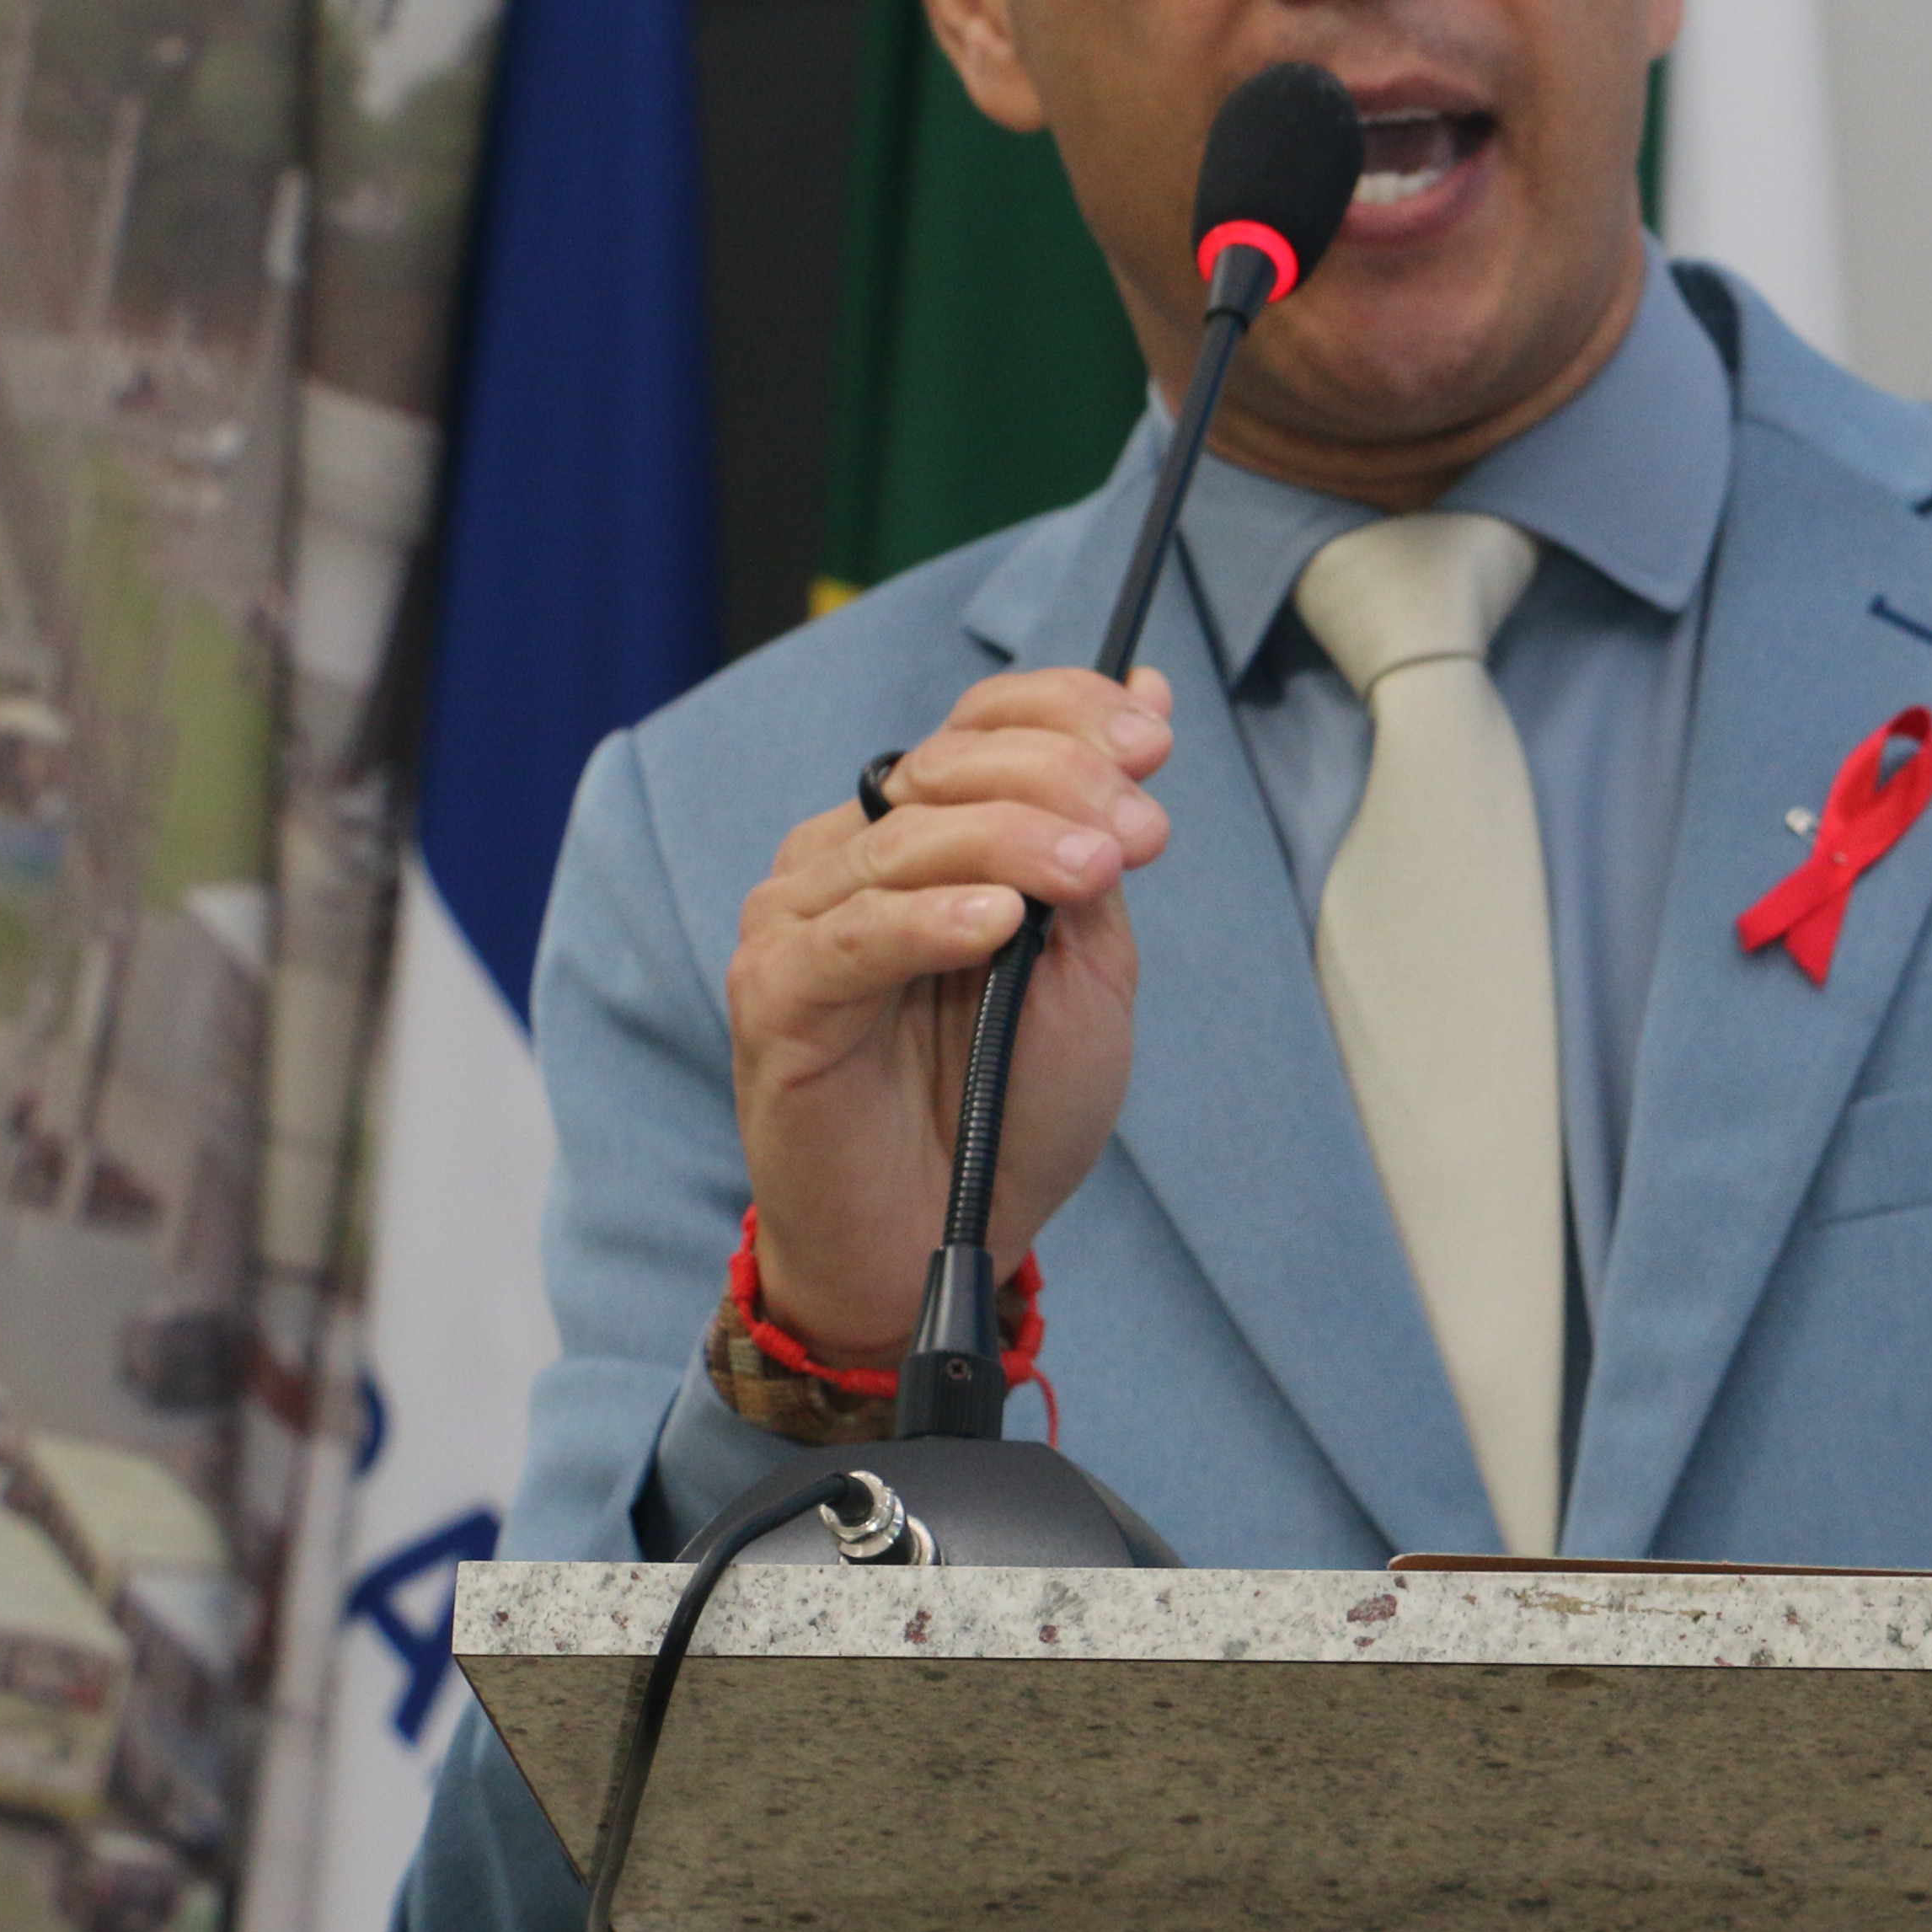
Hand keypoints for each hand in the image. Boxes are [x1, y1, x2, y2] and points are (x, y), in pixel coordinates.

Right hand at [727, 666, 1176, 1361]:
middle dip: (1060, 781)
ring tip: (1092, 874)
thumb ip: (1101, 842)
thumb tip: (1149, 695)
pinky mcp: (776, 996)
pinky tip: (996, 923)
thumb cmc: (1012, 1106)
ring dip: (1013, 842)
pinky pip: (853, 936)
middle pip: (947, 767)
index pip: (979, 724)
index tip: (1156, 744)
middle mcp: (850, 857)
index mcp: (925, 834)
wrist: (948, 1236)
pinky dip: (929, 920)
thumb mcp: (1088, 966)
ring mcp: (800, 922)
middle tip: (1140, 832)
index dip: (1066, 713)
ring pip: (905, 841)